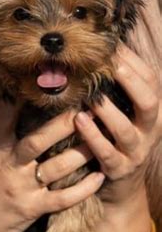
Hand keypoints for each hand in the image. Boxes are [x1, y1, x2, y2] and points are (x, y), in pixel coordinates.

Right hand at [0, 86, 104, 231]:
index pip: (7, 114)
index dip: (24, 97)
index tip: (45, 83)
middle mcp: (10, 165)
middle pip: (39, 140)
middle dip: (63, 124)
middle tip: (85, 109)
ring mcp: (23, 188)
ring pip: (57, 168)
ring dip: (81, 153)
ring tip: (102, 138)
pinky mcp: (33, 209)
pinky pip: (62, 199)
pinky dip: (83, 190)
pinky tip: (99, 176)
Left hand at [75, 45, 160, 207]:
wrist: (121, 186)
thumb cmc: (115, 138)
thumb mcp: (122, 112)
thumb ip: (116, 88)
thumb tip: (101, 50)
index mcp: (152, 111)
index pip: (150, 80)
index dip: (132, 61)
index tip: (111, 45)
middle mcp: (150, 130)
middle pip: (149, 102)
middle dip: (130, 82)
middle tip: (110, 65)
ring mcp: (136, 151)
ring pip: (126, 130)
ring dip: (107, 111)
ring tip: (90, 97)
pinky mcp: (119, 169)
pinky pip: (106, 153)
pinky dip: (93, 136)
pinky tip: (78, 121)